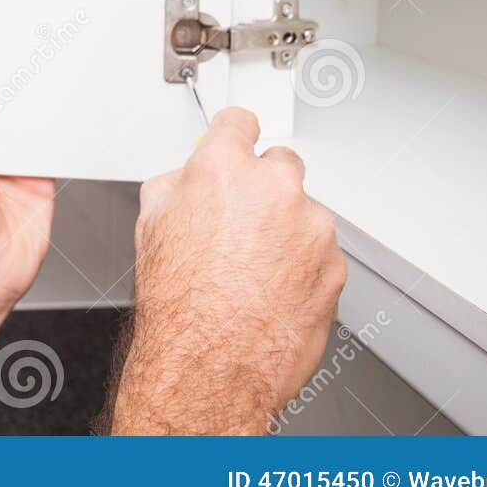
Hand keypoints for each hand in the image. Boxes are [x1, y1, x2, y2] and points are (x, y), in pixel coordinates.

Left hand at [0, 73, 54, 309]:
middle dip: (12, 93)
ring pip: (30, 129)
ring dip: (37, 110)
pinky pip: (52, 152)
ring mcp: (15, 169)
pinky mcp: (40, 182)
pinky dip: (59, 135)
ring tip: (46, 76)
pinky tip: (63, 114)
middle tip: (24, 60)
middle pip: (3, 115)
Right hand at [110, 106, 345, 434]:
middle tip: (239, 220)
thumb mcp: (151, 225)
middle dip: (263, 185)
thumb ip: (177, 186)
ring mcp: (311, 227)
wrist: (210, 364)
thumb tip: (188, 181)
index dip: (233, 133)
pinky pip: (320, 253)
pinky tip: (270, 291)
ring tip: (250, 270)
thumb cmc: (179, 305)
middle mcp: (274, 189)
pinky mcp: (335, 265)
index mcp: (223, 168)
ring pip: (303, 213)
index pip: (239, 122)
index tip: (237, 137)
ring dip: (284, 231)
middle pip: (280, 163)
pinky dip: (302, 267)